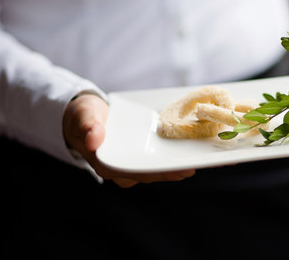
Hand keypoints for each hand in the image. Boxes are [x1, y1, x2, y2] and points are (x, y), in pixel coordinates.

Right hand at [62, 93, 194, 187]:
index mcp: (110, 166)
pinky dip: (177, 151)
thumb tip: (93, 139)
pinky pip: (162, 155)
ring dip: (182, 162)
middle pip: (156, 172)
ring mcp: (135, 162)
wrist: (84, 115)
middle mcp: (126, 168)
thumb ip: (87, 126)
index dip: (163, 173)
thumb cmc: (82, 116)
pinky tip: (195, 146)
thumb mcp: (82, 117)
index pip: (141, 173)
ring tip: (206, 156)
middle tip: (201, 164)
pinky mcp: (143, 153)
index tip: (183, 171)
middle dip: (178, 169)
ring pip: (162, 166)